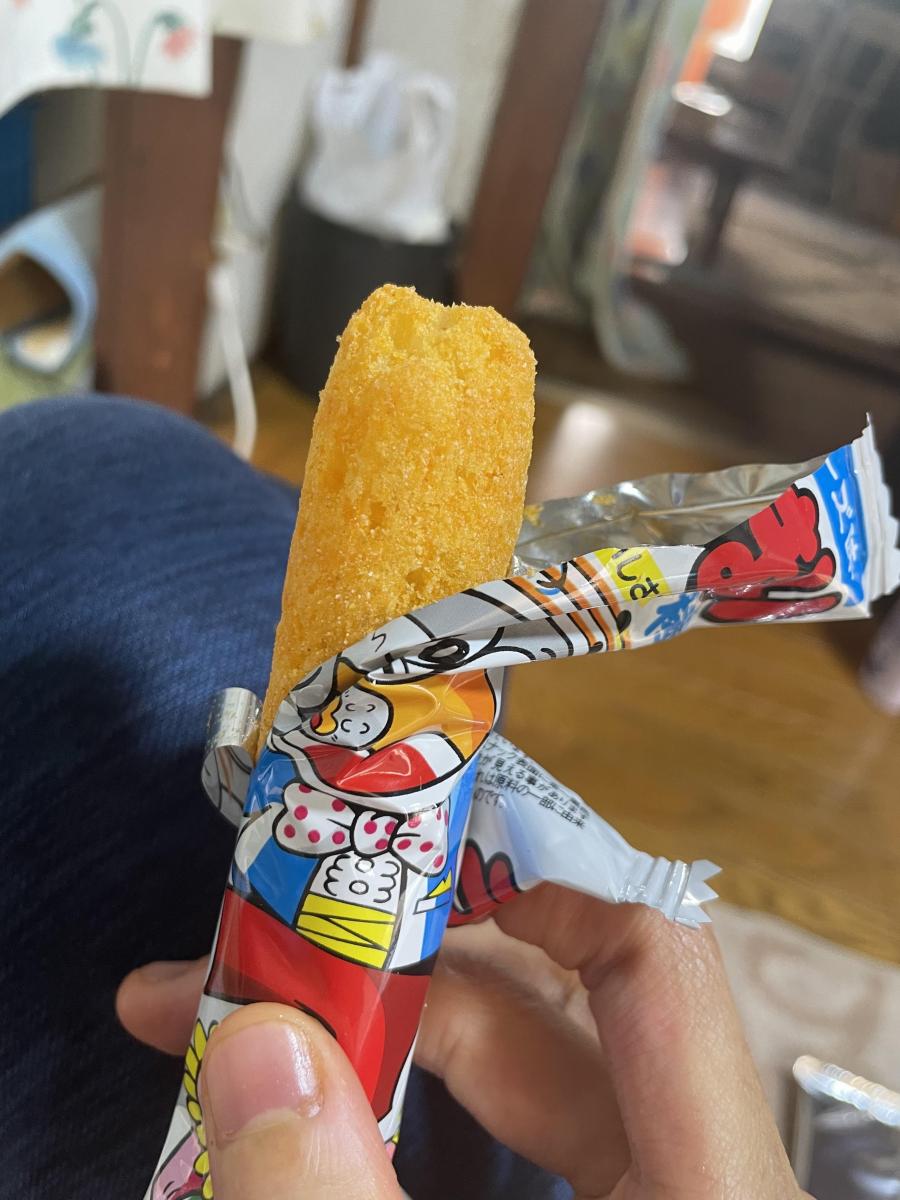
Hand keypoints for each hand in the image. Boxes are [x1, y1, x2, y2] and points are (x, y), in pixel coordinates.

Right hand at [118, 887, 805, 1198]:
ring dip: (369, 1068)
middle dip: (379, 986)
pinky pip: (496, 1176)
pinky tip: (300, 1160)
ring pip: (503, 1105)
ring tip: (235, 1060)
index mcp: (706, 1190)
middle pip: (539, 1024)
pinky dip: (393, 1154)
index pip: (649, 962)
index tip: (409, 866)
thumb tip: (253, 1050)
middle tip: (236, 977)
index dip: (545, 888)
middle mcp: (690, 1189)